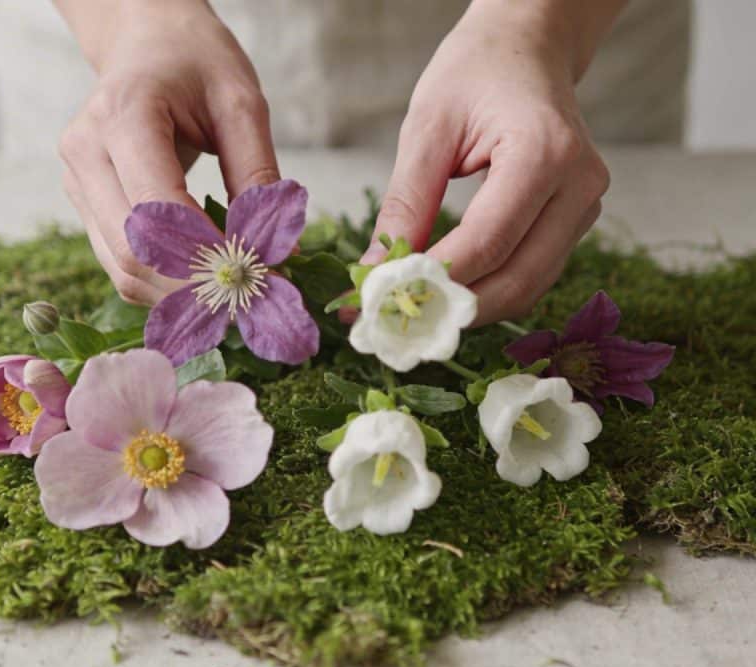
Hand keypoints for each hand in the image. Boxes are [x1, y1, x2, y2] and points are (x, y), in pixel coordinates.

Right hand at [56, 0, 278, 304]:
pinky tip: (201, 281)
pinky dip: (162, 283)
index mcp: (123, 116)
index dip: (204, 255)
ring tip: (230, 295)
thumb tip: (280, 251)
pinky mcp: (84, 203)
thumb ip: (258, 175)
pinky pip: (119, 263)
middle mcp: (86, 152)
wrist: (146, 43)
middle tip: (249, 298)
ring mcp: (77, 182)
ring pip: (121, 269)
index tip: (256, 275)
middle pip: (131, 250)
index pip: (157, 209)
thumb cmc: (195, 63)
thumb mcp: (241, 104)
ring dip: (177, 294)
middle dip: (193, 286)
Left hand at [367, 0, 614, 324]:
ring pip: (529, 286)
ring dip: (472, 308)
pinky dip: (490, 290)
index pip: (488, 241)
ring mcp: (586, 206)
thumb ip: (405, 204)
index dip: (436, 279)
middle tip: (396, 321)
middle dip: (454, 308)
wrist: (527, 47)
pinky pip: (533, 272)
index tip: (382, 299)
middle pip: (517, 278)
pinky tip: (448, 292)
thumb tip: (377, 271)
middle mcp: (579, 185)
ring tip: (415, 310)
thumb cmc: (476, 72)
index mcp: (545, 153)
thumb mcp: (427, 129)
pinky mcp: (577, 219)